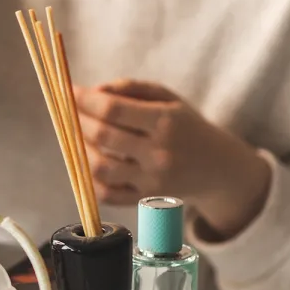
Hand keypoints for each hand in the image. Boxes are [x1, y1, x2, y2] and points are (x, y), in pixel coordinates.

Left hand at [73, 80, 270, 236]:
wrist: (220, 170)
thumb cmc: (186, 127)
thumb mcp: (168, 98)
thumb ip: (130, 88)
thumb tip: (92, 91)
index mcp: (166, 121)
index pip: (114, 109)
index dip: (85, 100)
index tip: (69, 91)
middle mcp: (160, 153)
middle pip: (103, 136)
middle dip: (78, 120)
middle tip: (69, 112)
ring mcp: (152, 180)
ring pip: (99, 167)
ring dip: (80, 149)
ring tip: (80, 136)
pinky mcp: (145, 200)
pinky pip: (106, 194)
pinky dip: (89, 178)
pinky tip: (89, 161)